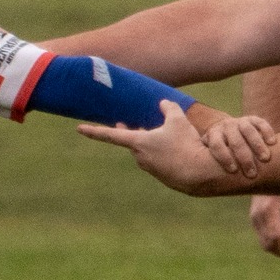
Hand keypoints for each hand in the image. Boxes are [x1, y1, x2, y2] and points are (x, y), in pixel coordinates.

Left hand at [78, 101, 240, 194]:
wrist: (200, 173)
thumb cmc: (186, 144)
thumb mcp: (178, 120)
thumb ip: (169, 108)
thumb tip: (163, 103)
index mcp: (138, 142)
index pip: (110, 135)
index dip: (94, 131)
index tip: (79, 129)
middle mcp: (140, 157)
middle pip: (132, 141)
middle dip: (131, 132)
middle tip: (121, 123)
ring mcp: (150, 168)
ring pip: (146, 150)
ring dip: (152, 141)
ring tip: (166, 135)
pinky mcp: (162, 176)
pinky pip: (157, 159)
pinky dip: (163, 151)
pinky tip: (177, 149)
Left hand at [200, 114, 275, 177]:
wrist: (226, 135)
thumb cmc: (218, 154)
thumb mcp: (206, 156)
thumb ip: (203, 163)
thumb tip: (193, 183)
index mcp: (213, 136)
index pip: (216, 145)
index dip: (224, 157)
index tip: (232, 171)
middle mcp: (225, 127)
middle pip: (235, 141)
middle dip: (244, 157)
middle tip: (251, 173)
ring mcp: (239, 122)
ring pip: (248, 130)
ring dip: (257, 145)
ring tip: (265, 159)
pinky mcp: (252, 120)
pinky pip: (260, 122)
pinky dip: (266, 131)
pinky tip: (272, 143)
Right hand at [249, 195, 279, 260]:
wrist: (265, 172)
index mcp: (269, 209)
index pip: (277, 238)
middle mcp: (258, 216)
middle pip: (269, 244)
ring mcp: (254, 218)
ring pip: (264, 243)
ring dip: (278, 251)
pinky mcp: (253, 219)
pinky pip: (261, 238)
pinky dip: (272, 245)